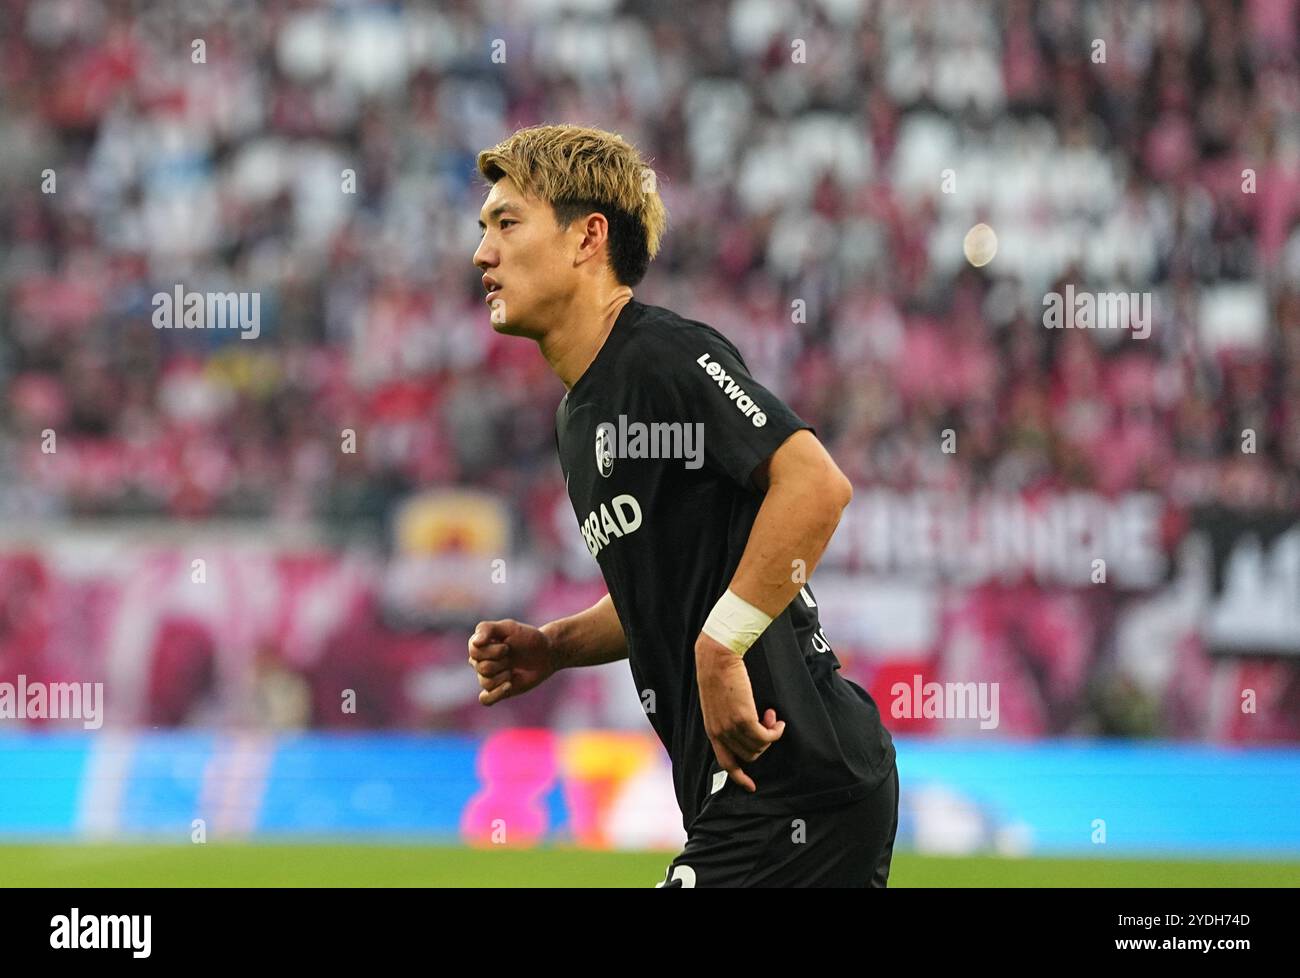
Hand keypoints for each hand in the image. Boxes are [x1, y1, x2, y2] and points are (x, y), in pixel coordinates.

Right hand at [468, 619, 556, 705]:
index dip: (492, 651)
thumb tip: (475, 643)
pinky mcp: (497, 691)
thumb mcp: (509, 627)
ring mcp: (488, 677)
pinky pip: (485, 699)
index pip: (474, 651)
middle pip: (482, 667)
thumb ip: (487, 629)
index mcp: (480, 645)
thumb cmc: (527, 638)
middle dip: (502, 662)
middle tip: (512, 657)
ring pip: (486, 682)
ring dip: (504, 676)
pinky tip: (509, 686)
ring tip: (513, 670)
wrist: (546, 654)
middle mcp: (480, 661)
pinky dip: (495, 694)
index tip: (507, 647)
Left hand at [694, 633, 785, 791]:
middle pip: (749, 755)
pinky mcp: (744, 719)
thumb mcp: (719, 702)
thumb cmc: (720, 675)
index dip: (739, 776)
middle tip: (769, 720)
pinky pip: (767, 737)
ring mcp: (731, 728)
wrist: (718, 658)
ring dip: (771, 734)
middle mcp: (720, 733)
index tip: (751, 787)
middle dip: (764, 743)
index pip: (725, 762)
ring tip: (772, 715)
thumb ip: (728, 718)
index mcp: (712, 731)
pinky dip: (776, 731)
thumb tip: (750, 726)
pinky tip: (778, 719)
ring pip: (759, 747)